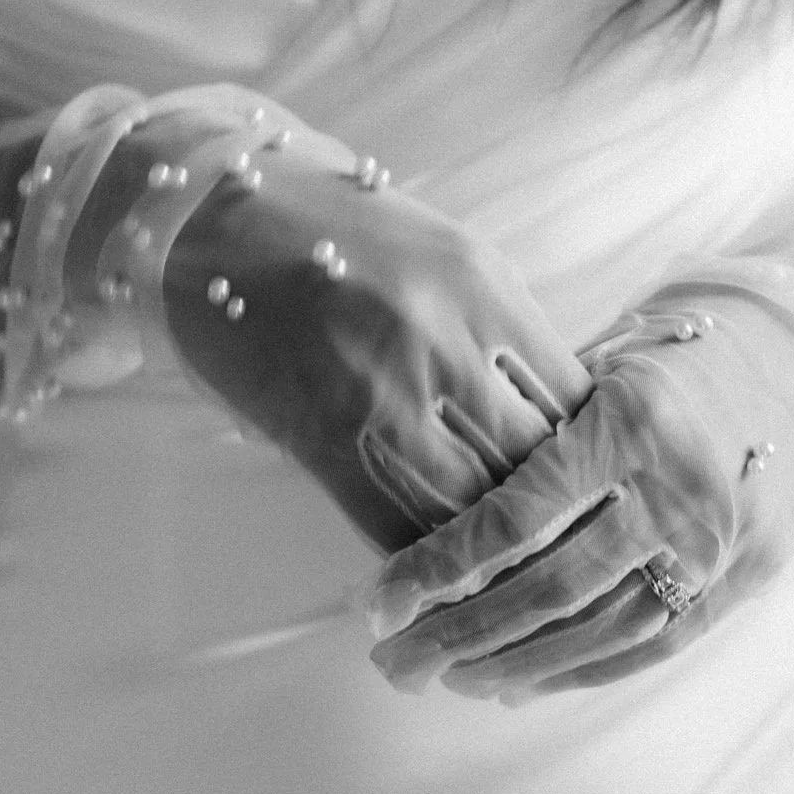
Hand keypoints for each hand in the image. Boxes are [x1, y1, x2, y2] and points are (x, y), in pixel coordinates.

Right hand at [163, 138, 592, 550]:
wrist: (205, 213)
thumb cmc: (332, 231)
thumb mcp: (442, 255)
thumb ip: (501, 330)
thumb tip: (560, 414)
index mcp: (486, 289)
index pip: (573, 402)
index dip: (588, 456)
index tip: (588, 487)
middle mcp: (445, 342)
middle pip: (531, 463)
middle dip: (548, 514)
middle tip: (560, 555)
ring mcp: (382, 393)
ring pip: (469, 508)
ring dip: (485, 551)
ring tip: (501, 580)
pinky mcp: (321, 435)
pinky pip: (392, 525)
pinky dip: (418, 559)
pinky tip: (431, 575)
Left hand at [368, 294, 793, 697]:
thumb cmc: (668, 367)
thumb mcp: (594, 374)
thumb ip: (523, 440)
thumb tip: (416, 512)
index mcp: (628, 424)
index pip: (513, 517)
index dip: (436, 568)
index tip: (375, 605)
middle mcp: (676, 490)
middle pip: (549, 587)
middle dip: (460, 634)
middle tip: (393, 663)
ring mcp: (716, 543)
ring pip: (597, 628)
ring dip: (511, 665)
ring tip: (445, 678)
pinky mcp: (741, 581)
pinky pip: (649, 646)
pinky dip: (577, 672)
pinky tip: (516, 685)